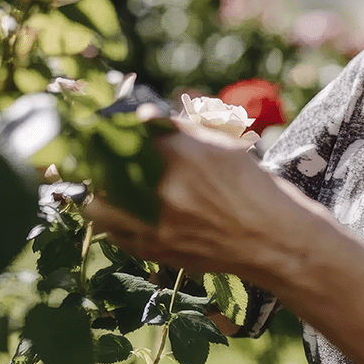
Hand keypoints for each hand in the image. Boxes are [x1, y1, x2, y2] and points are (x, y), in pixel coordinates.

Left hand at [83, 117, 294, 278]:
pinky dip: (109, 218)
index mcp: (185, 154)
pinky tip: (116, 209)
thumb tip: (144, 113)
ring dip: (95, 191)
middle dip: (95, 157)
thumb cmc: (253, 187)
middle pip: (105, 166)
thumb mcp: (224, 145)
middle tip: (92, 151)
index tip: (108, 122)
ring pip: (97, 204)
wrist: (271, 239)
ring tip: (101, 183)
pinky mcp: (155, 250)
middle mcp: (165, 189)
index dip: (115, 124)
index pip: (131, 129)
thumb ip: (183, 126)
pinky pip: (113, 232)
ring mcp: (156, 224)